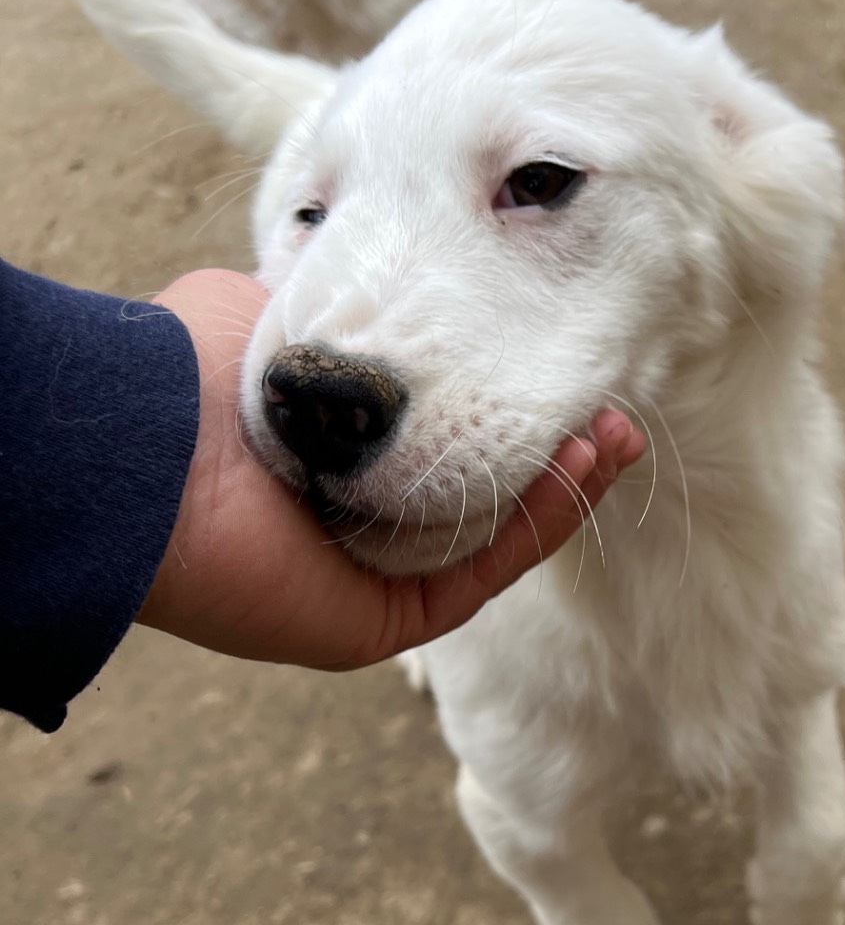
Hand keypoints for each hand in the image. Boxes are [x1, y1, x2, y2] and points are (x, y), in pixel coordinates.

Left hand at [139, 269, 644, 669]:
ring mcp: (373, 578)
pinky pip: (483, 576)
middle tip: (610, 407)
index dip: (507, 407)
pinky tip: (583, 465)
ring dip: (564, 485)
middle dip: (555, 450)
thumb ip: (346, 316)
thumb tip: (387, 302)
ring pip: (496, 538)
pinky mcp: (384, 621)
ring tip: (616, 431)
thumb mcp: (284, 316)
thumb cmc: (196, 370)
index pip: (443, 443)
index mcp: (335, 460)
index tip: (555, 358)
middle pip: (484, 496)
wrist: (148, 442)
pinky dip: (539, 524)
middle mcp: (357, 523)